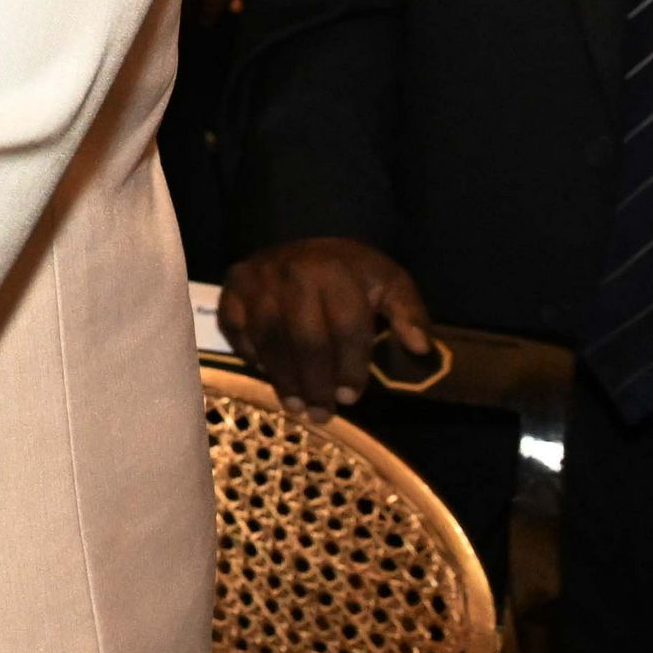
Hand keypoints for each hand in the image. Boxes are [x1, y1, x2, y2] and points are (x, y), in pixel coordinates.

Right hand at [220, 236, 429, 416]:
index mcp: (337, 271)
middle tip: (322, 414)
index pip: (347, 328)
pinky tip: (266, 373)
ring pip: (268, 338)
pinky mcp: (232, 285)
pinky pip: (235, 327)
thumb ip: (408, 312)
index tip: (351, 398)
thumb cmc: (352, 271)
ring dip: (282, 379)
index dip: (351, 368)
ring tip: (296, 406)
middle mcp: (293, 271)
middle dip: (315, 383)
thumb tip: (420, 347)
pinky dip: (249, 353)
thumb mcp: (389, 282)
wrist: (307, 238)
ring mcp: (258, 277)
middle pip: (305, 339)